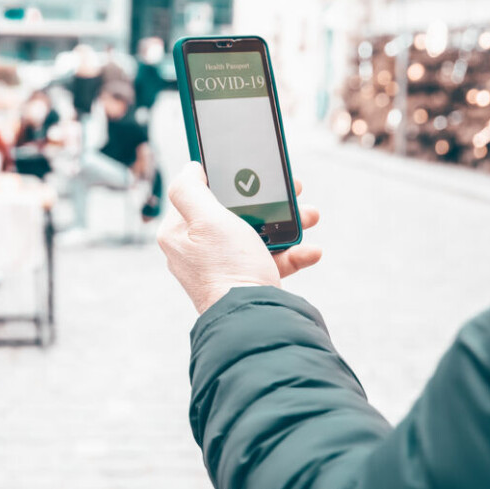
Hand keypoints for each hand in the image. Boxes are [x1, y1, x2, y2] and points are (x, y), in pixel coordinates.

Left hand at [157, 162, 321, 313]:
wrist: (254, 321)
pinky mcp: (245, 282)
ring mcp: (222, 267)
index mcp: (178, 233)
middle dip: (267, 200)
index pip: (199, 193)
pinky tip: (310, 251)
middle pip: (233, 212)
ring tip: (311, 216)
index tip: (253, 169)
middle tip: (293, 190)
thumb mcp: (205, 218)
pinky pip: (269, 260)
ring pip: (256, 234)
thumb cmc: (226, 267)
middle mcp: (196, 250)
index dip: (227, 179)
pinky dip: (292, 253)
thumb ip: (189, 188)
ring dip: (287, 223)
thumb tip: (190, 168)